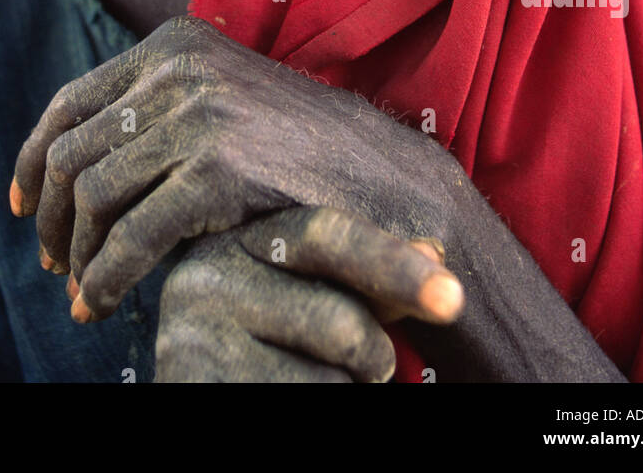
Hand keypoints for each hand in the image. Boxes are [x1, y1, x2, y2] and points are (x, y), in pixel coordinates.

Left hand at [11, 15, 461, 321]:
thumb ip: (159, 105)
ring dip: (76, 255)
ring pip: (92, 195)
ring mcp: (200, 115)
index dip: (32, 157)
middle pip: (71, 150)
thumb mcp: (222, 99)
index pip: (71, 100)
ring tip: (80, 291)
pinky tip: (102, 304)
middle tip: (51, 263)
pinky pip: (131, 236)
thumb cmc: (298, 151)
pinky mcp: (218, 169)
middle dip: (51, 216)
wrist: (384, 179)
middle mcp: (180, 69)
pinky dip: (105, 278)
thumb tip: (75, 151)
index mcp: (174, 43)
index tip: (21, 205)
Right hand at [150, 206, 460, 382]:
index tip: (452, 297)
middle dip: (373, 356)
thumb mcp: (315, 298)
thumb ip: (369, 278)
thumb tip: (434, 253)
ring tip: (313, 382)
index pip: (328, 236)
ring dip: (347, 392)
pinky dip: (319, 409)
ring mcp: (190, 340)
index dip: (394, 265)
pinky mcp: (192, 385)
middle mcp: (204, 276)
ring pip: (327, 381)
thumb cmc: (276, 344)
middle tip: (371, 369)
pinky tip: (285, 391)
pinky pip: (302, 405)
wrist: (209, 383)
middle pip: (340, 321)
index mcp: (240, 234)